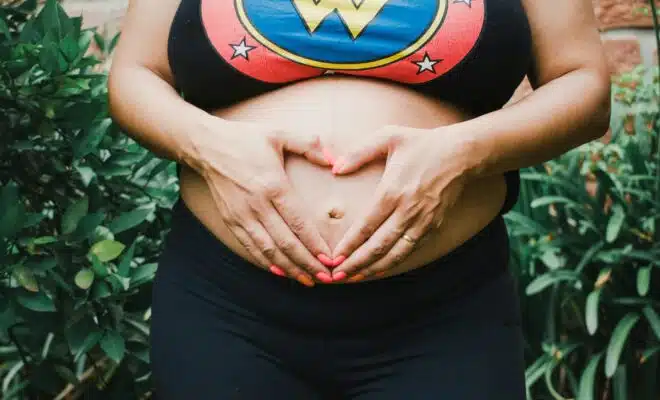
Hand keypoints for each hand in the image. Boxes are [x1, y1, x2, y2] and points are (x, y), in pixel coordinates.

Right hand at [191, 118, 334, 285]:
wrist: (205, 146)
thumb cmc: (246, 139)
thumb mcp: (279, 134)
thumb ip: (310, 145)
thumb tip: (336, 159)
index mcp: (273, 185)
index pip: (298, 223)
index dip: (315, 245)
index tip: (330, 259)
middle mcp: (257, 205)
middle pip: (286, 243)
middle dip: (307, 264)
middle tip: (326, 278)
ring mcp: (242, 216)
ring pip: (268, 251)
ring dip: (289, 269)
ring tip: (308, 280)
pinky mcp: (230, 221)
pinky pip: (251, 247)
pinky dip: (267, 263)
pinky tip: (281, 272)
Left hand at [329, 125, 472, 281]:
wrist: (461, 154)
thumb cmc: (422, 144)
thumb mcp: (388, 137)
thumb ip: (358, 152)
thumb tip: (335, 168)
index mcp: (392, 191)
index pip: (366, 226)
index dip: (349, 245)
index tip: (334, 257)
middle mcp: (407, 211)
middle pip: (378, 246)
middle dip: (356, 264)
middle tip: (337, 276)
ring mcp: (422, 221)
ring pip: (395, 254)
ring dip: (373, 269)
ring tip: (354, 278)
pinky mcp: (432, 226)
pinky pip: (410, 250)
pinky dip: (393, 263)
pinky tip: (379, 269)